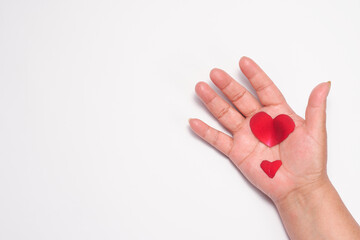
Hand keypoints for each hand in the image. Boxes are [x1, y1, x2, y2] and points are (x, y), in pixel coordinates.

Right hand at [189, 57, 330, 202]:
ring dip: (213, 102)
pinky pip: (218, 139)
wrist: (298, 188)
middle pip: (240, 98)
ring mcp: (246, 135)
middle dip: (227, 85)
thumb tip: (324, 84)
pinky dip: (205, 131)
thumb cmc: (310, 162)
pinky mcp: (237, 151)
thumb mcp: (316, 132)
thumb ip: (315, 107)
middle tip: (215, 73)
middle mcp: (259, 121)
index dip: (254, 75)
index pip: (263, 88)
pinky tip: (194, 122)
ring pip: (226, 114)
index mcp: (278, 113)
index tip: (243, 61)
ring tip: (201, 88)